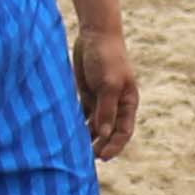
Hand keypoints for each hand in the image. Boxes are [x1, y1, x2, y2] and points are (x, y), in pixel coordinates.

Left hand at [70, 24, 138, 159]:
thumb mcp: (108, 84)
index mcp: (127, 103)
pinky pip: (82, 115)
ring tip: (74, 151)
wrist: (95, 35)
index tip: (102, 157)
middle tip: (85, 159)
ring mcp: (100, 100)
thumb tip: (104, 134)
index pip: (123, 131)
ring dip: (87, 137)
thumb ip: (106, 109)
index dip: (114, 146)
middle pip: (109, 132)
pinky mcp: (87, 94)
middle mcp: (115, 104)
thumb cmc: (107, 58)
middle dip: (100, 145)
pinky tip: (67, 133)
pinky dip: (77, 124)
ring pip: (95, 125)